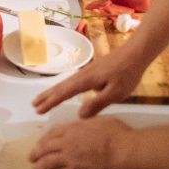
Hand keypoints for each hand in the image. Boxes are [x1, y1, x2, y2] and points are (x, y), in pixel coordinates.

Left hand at [29, 117, 132, 168]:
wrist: (126, 153)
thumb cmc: (119, 135)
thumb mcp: (101, 121)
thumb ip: (89, 122)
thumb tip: (84, 120)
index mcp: (73, 129)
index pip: (53, 133)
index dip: (44, 139)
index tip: (40, 143)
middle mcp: (67, 143)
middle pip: (45, 147)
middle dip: (36, 153)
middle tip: (31, 157)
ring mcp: (70, 159)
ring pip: (47, 163)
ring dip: (39, 167)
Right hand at [32, 44, 146, 117]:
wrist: (134, 53)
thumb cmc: (126, 74)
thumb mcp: (115, 94)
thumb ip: (97, 104)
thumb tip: (79, 114)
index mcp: (85, 81)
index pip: (64, 93)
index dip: (51, 102)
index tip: (38, 110)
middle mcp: (81, 75)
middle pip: (60, 87)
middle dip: (47, 96)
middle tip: (34, 105)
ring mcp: (86, 72)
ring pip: (65, 83)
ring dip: (53, 91)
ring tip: (43, 99)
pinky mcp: (91, 71)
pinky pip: (72, 81)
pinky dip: (63, 87)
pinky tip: (64, 90)